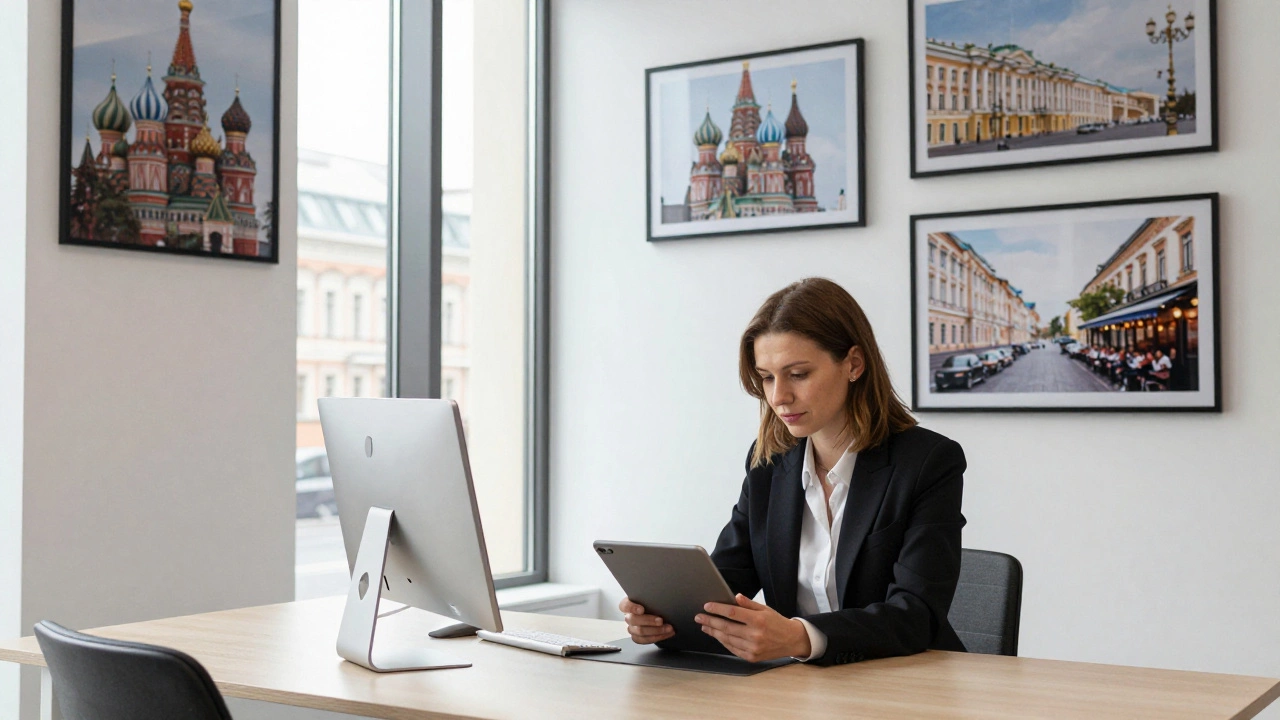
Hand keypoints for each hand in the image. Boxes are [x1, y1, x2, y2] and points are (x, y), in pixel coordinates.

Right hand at [618, 597, 673, 644]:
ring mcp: (632, 628)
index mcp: (628, 604)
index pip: (625, 605)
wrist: (655, 611)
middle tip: (661, 620)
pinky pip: (645, 640)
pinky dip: (658, 637)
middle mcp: (628, 617)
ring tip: (669, 628)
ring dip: (657, 631)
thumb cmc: (651, 602)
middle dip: (649, 621)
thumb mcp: (650, 596)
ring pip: (640, 632)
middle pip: (634, 620)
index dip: (632, 608)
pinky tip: (667, 634)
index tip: (642, 609)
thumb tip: (661, 592)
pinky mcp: (637, 637)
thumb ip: (651, 596)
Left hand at [695, 594, 810, 662]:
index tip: (707, 606)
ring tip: (705, 626)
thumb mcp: (765, 609)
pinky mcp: (752, 657)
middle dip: (710, 621)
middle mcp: (755, 635)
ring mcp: (753, 648)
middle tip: (699, 617)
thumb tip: (735, 597)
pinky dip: (723, 642)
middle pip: (726, 627)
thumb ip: (748, 604)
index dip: (717, 609)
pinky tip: (717, 635)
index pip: (732, 613)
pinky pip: (732, 649)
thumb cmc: (776, 622)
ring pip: (727, 639)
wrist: (791, 640)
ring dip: (713, 632)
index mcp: (758, 620)